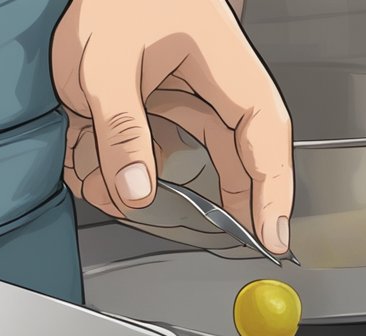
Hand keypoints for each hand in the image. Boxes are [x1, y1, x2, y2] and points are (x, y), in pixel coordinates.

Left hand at [52, 0, 292, 253]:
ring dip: (155, 183)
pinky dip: (125, 165)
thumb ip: (121, 131)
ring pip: (190, 155)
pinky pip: (154, 146)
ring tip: (108, 185)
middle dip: (230, 200)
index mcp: (224, 65)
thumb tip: (136, 191)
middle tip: (231, 240)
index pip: (264, 134)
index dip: (274, 189)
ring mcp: (184, 92)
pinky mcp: (155, 99)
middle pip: (239, 154)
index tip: (273, 235)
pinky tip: (91, 168)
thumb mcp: (105, 64)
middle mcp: (213, 83)